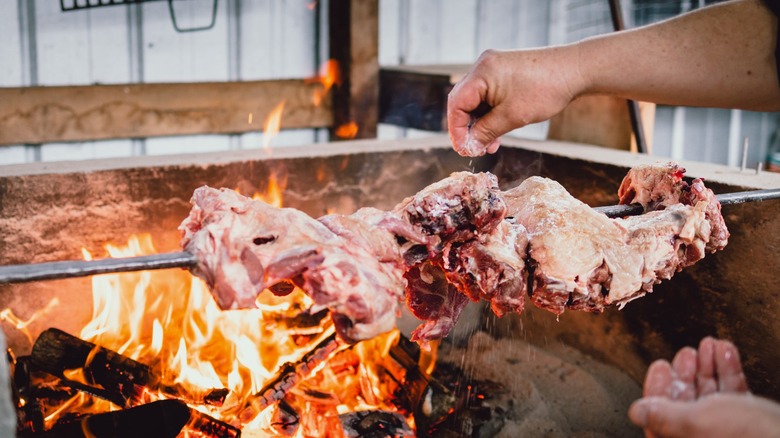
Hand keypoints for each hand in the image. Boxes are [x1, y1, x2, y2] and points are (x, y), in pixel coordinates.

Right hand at [446, 46, 584, 156]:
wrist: (575, 70)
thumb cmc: (546, 89)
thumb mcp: (512, 116)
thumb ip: (486, 132)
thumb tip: (469, 147)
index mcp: (481, 73)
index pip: (456, 104)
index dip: (456, 130)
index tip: (464, 149)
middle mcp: (483, 66)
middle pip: (462, 101)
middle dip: (467, 128)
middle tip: (474, 149)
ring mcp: (493, 68)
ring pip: (476, 101)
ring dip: (479, 124)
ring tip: (489, 145)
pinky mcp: (503, 72)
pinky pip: (488, 96)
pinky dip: (489, 114)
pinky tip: (496, 132)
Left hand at [629, 337, 779, 437]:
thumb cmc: (748, 437)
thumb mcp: (696, 422)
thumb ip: (664, 415)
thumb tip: (636, 411)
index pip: (660, 418)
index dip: (658, 389)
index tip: (661, 366)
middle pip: (686, 403)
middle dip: (687, 373)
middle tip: (686, 353)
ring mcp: (727, 433)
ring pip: (711, 396)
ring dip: (709, 366)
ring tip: (709, 344)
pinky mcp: (748, 425)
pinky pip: (734, 396)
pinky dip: (730, 371)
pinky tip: (726, 351)